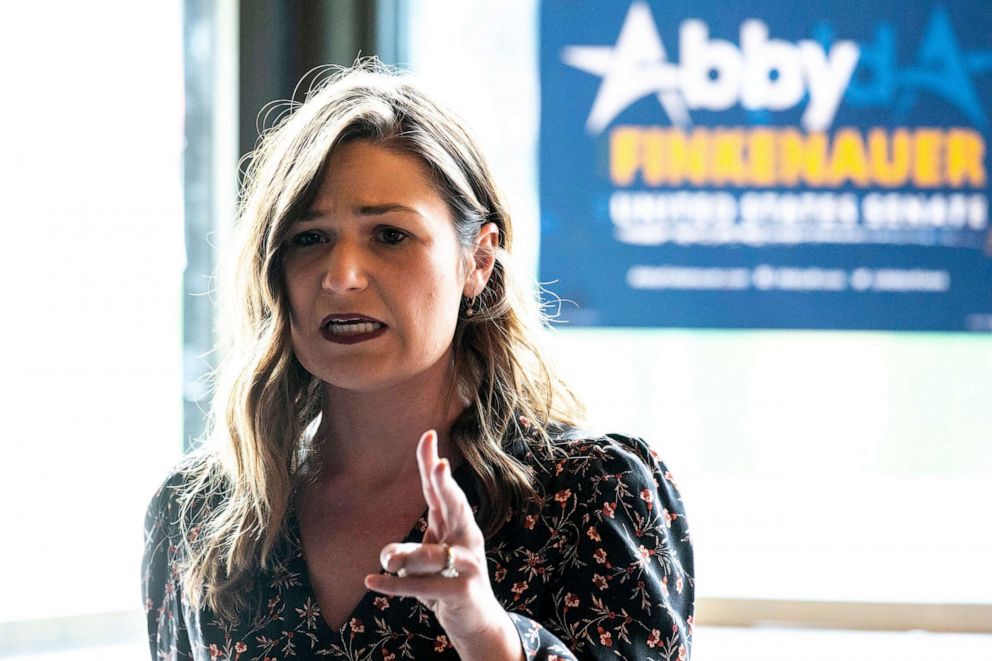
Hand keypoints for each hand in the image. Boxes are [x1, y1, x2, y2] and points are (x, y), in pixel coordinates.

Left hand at [364, 430, 522, 660]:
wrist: (477, 620)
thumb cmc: (449, 581)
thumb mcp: (432, 557)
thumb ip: (410, 550)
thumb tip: (387, 554)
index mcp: (458, 525)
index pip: (442, 490)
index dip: (433, 464)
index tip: (428, 436)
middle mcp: (467, 538)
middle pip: (455, 506)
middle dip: (446, 485)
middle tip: (440, 466)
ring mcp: (468, 564)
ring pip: (429, 554)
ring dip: (403, 556)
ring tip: (386, 559)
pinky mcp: (462, 590)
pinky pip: (422, 585)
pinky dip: (394, 585)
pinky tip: (372, 580)